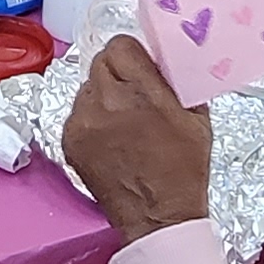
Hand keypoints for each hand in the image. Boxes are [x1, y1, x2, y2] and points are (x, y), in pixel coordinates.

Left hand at [61, 38, 214, 241]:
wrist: (158, 218)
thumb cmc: (184, 169)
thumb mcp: (196, 117)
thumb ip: (176, 80)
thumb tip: (161, 58)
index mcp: (141, 92)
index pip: (120, 45)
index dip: (132, 55)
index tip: (141, 69)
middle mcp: (105, 102)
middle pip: (100, 63)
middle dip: (117, 74)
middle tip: (134, 95)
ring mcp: (81, 123)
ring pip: (86, 87)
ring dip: (102, 96)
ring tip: (122, 122)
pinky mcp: (66, 141)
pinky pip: (76, 113)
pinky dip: (90, 120)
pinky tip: (110, 139)